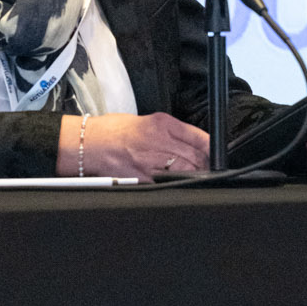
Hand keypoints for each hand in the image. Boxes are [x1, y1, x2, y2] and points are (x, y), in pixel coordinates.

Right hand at [57, 112, 209, 182]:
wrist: (89, 143)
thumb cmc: (113, 131)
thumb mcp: (147, 120)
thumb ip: (171, 131)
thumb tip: (193, 143)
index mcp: (161, 124)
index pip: (198, 137)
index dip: (212, 148)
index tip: (217, 153)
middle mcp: (158, 142)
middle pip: (195, 156)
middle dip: (207, 164)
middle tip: (211, 168)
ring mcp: (150, 162)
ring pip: (185, 171)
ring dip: (196, 175)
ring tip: (198, 178)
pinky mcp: (142, 179)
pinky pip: (167, 184)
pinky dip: (177, 185)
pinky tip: (179, 185)